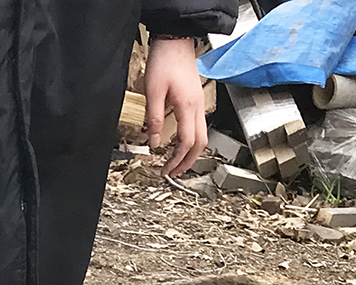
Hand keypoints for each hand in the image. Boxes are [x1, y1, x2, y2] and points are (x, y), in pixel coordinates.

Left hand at [145, 36, 206, 176]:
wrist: (175, 41)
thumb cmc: (165, 61)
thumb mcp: (153, 92)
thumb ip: (154, 119)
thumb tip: (155, 143)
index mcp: (187, 106)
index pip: (186, 142)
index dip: (176, 160)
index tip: (165, 170)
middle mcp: (197, 106)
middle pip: (200, 143)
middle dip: (188, 161)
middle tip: (173, 172)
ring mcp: (199, 103)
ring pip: (202, 135)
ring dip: (191, 152)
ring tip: (177, 162)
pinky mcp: (196, 99)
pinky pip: (199, 126)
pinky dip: (192, 140)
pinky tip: (180, 144)